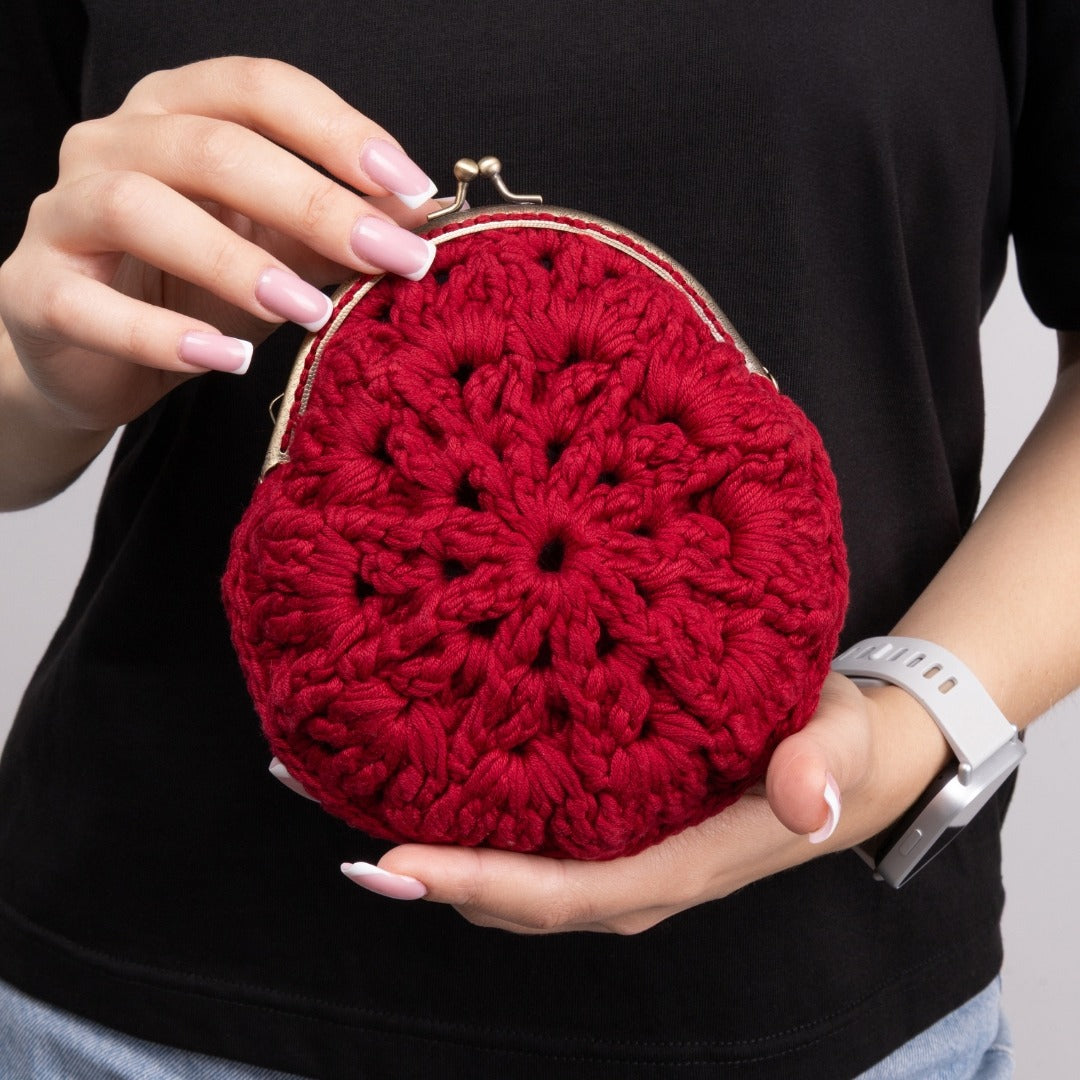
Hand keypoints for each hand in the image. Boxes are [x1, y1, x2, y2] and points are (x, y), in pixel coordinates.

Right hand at [0, 56, 441, 437]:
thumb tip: (416, 220)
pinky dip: (163, 335)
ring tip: (308, 311)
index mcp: (176, 113)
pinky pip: (92, 306)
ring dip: (235, 261)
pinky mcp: (37, 291)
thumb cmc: (188, 287)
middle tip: (386, 256)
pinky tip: (230, 360)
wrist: (92, 354)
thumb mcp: (271, 251)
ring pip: (139, 208)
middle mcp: (113, 144)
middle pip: (212, 148)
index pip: (258, 90)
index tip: (412, 190)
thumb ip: (331, 231)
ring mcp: (64, 213)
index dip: (339, 132)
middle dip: (313, 203)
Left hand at [274, 673, 951, 932]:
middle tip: (336, 830)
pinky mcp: (610, 824)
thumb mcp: (838, 744)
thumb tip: (806, 803)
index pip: (571, 893)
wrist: (844, 760)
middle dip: (429, 874)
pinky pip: (527, 836)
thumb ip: (822, 766)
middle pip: (517, 897)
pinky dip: (464, 820)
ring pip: (512, 874)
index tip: (397, 861)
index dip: (483, 885)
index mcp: (681, 864)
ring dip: (433, 849)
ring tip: (343, 798)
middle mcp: (636, 875)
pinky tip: (413, 776)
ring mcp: (618, 855)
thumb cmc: (834, 747)